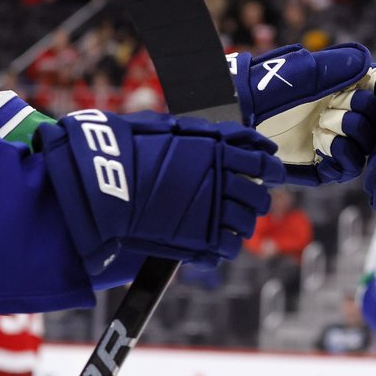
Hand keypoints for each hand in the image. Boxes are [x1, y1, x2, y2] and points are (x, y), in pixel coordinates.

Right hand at [35, 109, 283, 274]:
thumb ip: (206, 134)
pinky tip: (217, 241)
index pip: (262, 162)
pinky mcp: (199, 238)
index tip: (271, 172)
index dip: (271, 169)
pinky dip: (225, 245)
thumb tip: (237, 136)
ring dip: (243, 223)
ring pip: (246, 223)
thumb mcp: (171, 128)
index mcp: (218, 152)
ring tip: (231, 223)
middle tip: (249, 200)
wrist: (104, 180)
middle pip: (258, 196)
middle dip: (257, 199)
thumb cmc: (130, 148)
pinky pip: (228, 247)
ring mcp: (212, 212)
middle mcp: (221, 181)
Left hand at [230, 43, 375, 185]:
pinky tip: (329, 142)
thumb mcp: (302, 70)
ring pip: (368, 143)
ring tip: (327, 122)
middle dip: (366, 108)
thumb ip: (337, 66)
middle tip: (345, 101)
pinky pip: (349, 168)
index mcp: (342, 89)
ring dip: (356, 130)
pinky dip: (346, 155)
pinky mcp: (321, 168)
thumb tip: (370, 63)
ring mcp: (332, 142)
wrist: (238, 114)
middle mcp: (341, 116)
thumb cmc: (266, 87)